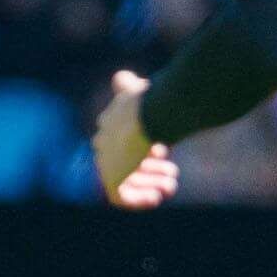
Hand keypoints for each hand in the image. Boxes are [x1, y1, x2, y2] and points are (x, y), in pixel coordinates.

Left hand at [92, 71, 178, 209]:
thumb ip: (127, 86)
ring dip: (150, 184)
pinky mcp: (111, 179)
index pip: (121, 141)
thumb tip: (121, 78)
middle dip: (149, 169)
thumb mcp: (135, 91)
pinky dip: (139, 199)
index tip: (163, 151)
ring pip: (129, 180)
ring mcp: (107, 163)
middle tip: (172, 171)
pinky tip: (155, 197)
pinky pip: (121, 197)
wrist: (145, 115)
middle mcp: (105, 145)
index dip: (145, 149)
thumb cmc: (148, 100)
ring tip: (169, 186)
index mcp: (109, 124)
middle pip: (126, 162)